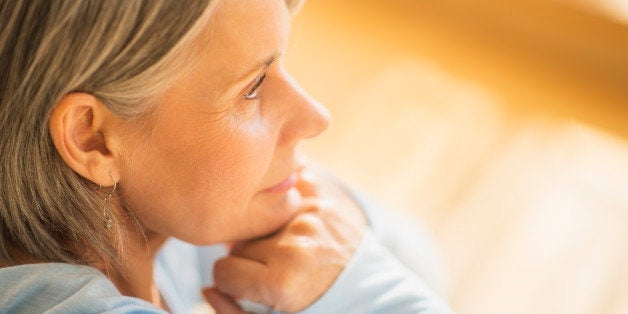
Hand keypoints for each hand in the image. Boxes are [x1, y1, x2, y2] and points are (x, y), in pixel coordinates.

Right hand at [204, 168, 366, 312]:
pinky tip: (290, 213)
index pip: (223, 271)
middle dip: (250, 255)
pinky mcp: (322, 194)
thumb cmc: (320, 307)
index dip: (232, 281)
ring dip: (265, 229)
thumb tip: (207, 288)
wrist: (370, 289)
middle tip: (273, 267)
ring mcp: (310, 214)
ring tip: (288, 245)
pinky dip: (283, 193)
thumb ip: (234, 313)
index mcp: (282, 283)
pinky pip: (284, 182)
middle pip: (240, 242)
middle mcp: (296, 244)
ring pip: (257, 217)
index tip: (249, 285)